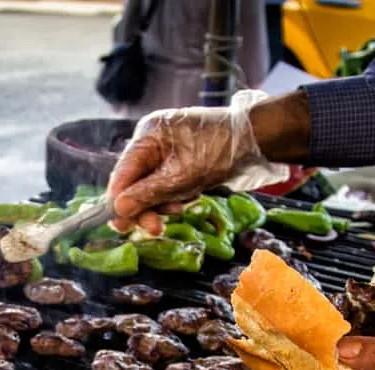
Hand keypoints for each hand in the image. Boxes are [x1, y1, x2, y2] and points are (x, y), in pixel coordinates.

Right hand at [107, 90, 310, 234]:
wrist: (256, 140)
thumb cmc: (219, 151)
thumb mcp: (181, 177)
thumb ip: (148, 194)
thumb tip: (118, 209)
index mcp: (148, 135)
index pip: (122, 173)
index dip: (119, 201)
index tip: (121, 226)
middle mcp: (152, 140)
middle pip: (134, 181)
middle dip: (144, 206)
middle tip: (154, 229)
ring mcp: (165, 149)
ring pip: (150, 185)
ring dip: (160, 204)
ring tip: (178, 210)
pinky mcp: (178, 159)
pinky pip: (165, 183)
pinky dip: (172, 196)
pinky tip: (185, 201)